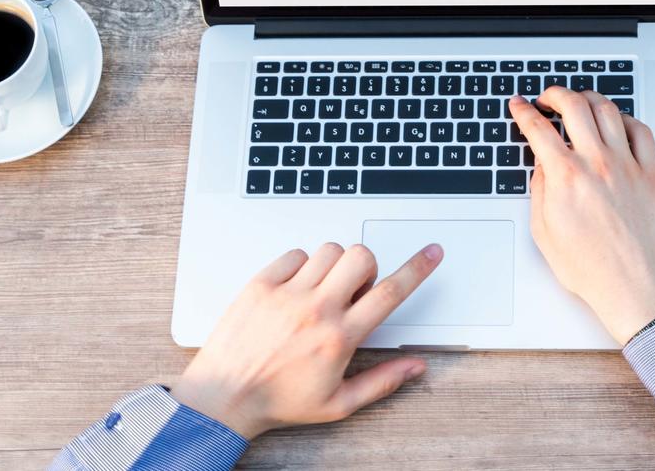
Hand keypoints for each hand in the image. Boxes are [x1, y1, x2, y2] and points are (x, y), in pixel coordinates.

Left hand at [170, 242, 441, 437]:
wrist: (223, 397)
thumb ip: (382, 382)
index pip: (389, 293)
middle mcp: (315, 310)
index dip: (418, 269)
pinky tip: (297, 288)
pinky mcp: (260, 285)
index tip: (431, 253)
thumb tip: (416, 367)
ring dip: (335, 264)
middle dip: (367, 267)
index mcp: (339, 338)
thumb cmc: (278, 401)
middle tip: (354, 289)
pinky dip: (302, 264)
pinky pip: (294, 254)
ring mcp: (286, 294)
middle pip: (360, 257)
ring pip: (329, 250)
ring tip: (323, 290)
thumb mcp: (338, 404)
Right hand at [509, 88, 654, 344]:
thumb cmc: (591, 270)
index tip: (520, 105)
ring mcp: (628, 166)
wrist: (634, 289)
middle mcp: (597, 164)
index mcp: (566, 178)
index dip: (523, 111)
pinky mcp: (652, 174)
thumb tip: (542, 164)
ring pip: (608, 110)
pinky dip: (625, 119)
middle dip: (555, 94)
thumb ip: (539, 190)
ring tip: (580, 102)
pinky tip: (617, 123)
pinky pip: (641, 131)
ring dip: (589, 98)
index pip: (538, 128)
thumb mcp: (544, 232)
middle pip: (573, 106)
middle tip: (548, 98)